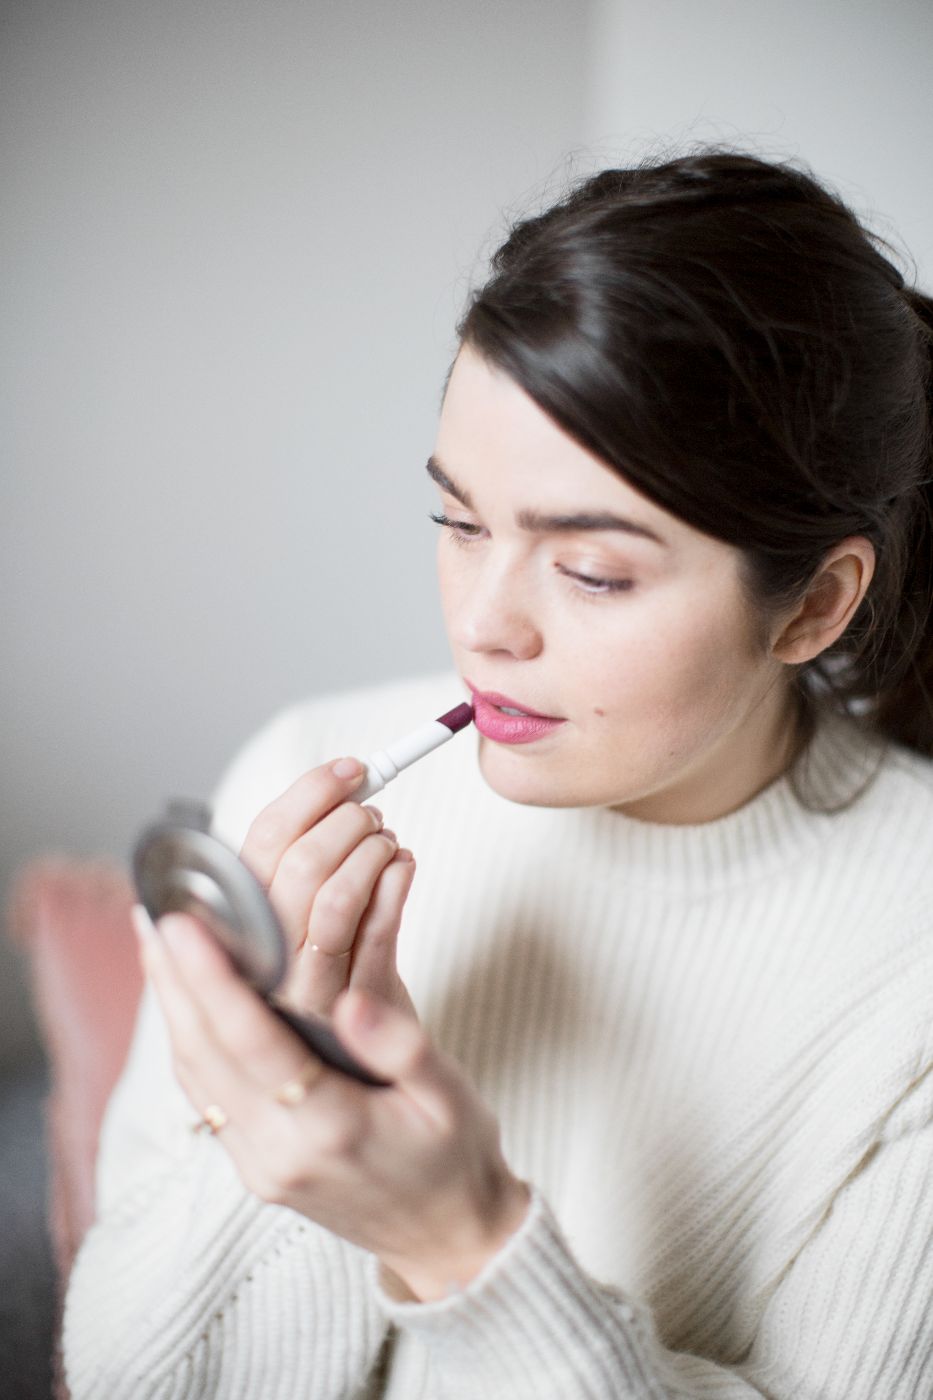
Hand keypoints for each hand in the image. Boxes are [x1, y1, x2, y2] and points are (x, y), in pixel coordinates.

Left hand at [138, 912, 530, 1300]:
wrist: (447, 1238)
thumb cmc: (456, 1158)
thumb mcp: (450, 1096)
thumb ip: (402, 1046)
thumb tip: (352, 1000)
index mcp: (332, 1130)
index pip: (255, 1044)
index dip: (214, 980)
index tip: (183, 925)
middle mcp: (279, 1152)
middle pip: (205, 1055)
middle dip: (174, 980)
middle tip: (151, 913)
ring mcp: (258, 1164)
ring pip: (196, 1074)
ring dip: (172, 1005)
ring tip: (156, 941)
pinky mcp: (252, 1163)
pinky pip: (206, 1092)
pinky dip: (190, 1036)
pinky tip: (185, 997)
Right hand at [239, 757, 416, 1017]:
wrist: (363, 1077)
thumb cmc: (321, 988)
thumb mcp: (284, 936)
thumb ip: (288, 875)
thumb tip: (328, 792)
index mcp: (234, 932)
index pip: (256, 846)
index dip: (306, 795)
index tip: (346, 769)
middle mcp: (265, 965)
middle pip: (296, 866)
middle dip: (345, 817)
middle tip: (369, 807)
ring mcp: (313, 992)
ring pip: (337, 898)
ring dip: (371, 849)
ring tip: (385, 838)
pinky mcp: (362, 1009)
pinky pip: (382, 930)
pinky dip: (398, 880)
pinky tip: (404, 866)